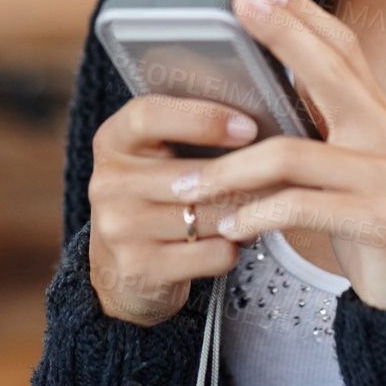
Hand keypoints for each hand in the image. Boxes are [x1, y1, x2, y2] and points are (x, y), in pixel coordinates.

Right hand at [87, 93, 258, 325]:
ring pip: (207, 215)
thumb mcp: (153, 156)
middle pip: (190, 174)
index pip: (149, 116)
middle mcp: (107, 182)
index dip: (202, 119)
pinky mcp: (139, 268)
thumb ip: (188, 133)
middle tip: (278, 174)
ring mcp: (119, 228)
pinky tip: (233, 241)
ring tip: (261, 206)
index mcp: (112, 140)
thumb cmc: (154, 197)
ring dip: (243, 214)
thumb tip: (254, 124)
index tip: (248, 128)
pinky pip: (212, 253)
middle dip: (241, 177)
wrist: (120, 269)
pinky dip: (232, 248)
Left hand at [170, 0, 385, 310]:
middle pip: (329, 71)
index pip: (344, 47)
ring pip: (292, 154)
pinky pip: (301, 207)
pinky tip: (229, 224)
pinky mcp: (379, 219)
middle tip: (238, 5)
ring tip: (187, 183)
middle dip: (281, 34)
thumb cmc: (370, 220)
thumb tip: (263, 85)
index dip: (304, 13)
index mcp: (379, 114)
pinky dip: (257, 214)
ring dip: (230, 169)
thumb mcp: (350, 163)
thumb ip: (320, 125)